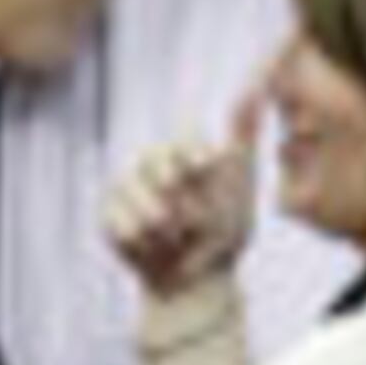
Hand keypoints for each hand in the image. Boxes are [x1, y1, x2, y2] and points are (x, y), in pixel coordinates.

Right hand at [105, 117, 257, 302]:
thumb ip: (243, 137)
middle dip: (173, 188)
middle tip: (188, 213)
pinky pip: (118, 220)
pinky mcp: (110, 213)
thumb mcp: (241, 183)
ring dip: (160, 219)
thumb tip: (256, 89)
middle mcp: (153, 164)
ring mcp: (128, 187)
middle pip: (153, 158)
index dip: (192, 151)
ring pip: (132, 189)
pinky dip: (140, 239)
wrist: (201, 275)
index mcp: (185, 153)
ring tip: (175, 236)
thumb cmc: (225, 229)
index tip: (204, 166)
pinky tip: (153, 247)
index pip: (184, 137)